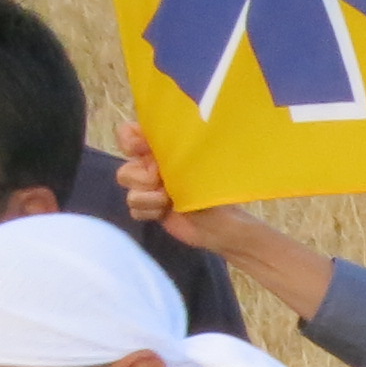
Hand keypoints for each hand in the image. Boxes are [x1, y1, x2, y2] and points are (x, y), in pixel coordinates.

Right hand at [110, 115, 327, 312]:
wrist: (237, 234)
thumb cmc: (233, 197)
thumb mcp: (214, 173)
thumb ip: (195, 157)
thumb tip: (192, 146)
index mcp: (180, 147)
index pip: (142, 132)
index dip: (134, 136)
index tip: (140, 143)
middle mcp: (165, 164)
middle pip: (128, 158)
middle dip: (141, 170)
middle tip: (161, 178)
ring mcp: (157, 187)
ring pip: (128, 184)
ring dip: (146, 193)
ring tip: (168, 198)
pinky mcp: (155, 210)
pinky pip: (133, 206)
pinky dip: (146, 209)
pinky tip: (165, 211)